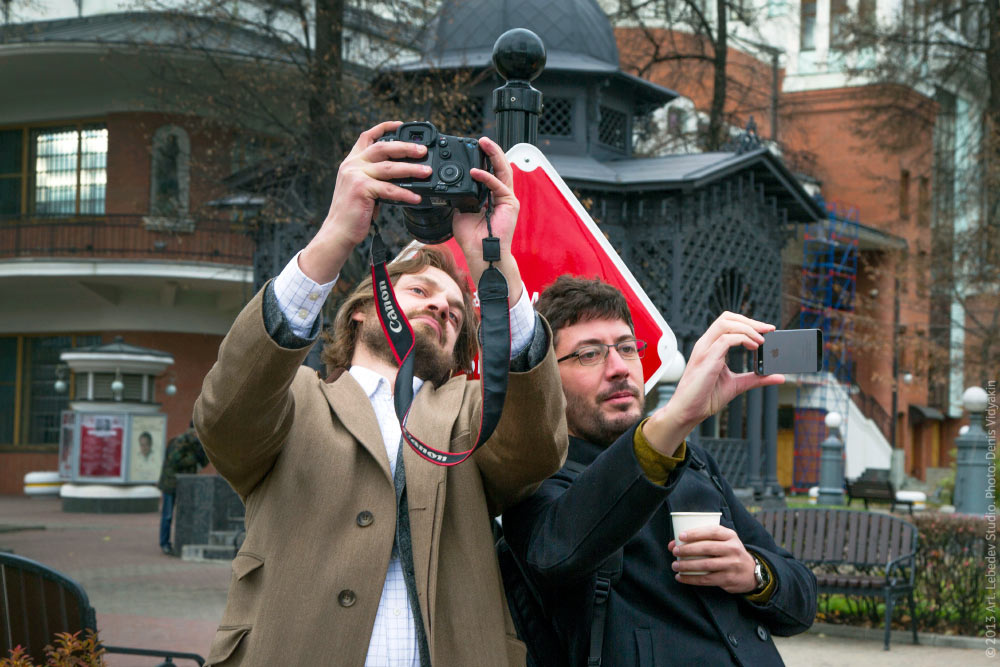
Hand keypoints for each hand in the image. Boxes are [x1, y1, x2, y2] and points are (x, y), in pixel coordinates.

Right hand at [299, 121, 430, 283]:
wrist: (338, 230)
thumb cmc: (353, 212)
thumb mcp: (362, 187)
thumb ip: (376, 177)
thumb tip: (403, 173)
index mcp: (352, 161)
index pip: (368, 136)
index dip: (385, 127)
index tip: (401, 124)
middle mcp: (352, 164)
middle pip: (383, 148)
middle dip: (405, 147)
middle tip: (423, 150)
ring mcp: (355, 176)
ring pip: (389, 168)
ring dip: (411, 169)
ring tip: (427, 172)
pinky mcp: (361, 189)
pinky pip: (389, 190)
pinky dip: (405, 194)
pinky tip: (417, 198)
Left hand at [450, 137, 522, 303]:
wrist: (481, 254)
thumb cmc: (472, 239)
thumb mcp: (460, 213)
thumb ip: (459, 198)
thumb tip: (450, 188)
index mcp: (490, 196)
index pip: (489, 172)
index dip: (483, 159)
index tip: (473, 149)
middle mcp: (501, 195)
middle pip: (499, 167)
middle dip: (491, 151)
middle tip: (481, 140)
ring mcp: (507, 199)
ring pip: (503, 170)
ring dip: (494, 155)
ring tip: (484, 143)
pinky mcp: (510, 203)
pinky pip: (498, 185)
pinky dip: (487, 177)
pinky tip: (476, 172)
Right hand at [642, 312, 784, 454]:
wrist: (689, 411)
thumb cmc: (706, 398)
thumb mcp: (737, 384)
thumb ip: (756, 378)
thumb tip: (778, 376)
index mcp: (711, 347)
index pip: (728, 323)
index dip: (748, 322)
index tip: (767, 330)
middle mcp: (706, 344)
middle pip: (727, 318)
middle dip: (751, 321)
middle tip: (769, 330)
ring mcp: (704, 350)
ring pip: (725, 324)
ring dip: (748, 328)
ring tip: (762, 340)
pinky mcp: (706, 359)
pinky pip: (725, 340)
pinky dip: (743, 340)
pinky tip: (753, 348)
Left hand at [668, 525, 757, 593]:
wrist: (751, 572)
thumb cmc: (729, 552)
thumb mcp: (722, 541)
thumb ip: (702, 540)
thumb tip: (673, 544)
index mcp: (730, 536)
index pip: (712, 531)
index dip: (695, 533)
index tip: (680, 536)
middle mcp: (733, 549)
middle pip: (707, 548)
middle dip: (688, 550)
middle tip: (675, 552)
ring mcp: (732, 565)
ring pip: (706, 565)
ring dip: (687, 566)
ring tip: (675, 565)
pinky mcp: (728, 579)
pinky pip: (707, 579)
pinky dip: (691, 579)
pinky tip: (681, 577)